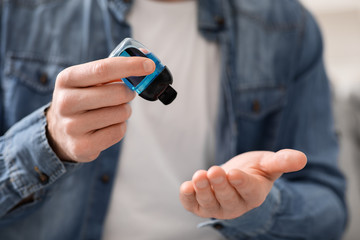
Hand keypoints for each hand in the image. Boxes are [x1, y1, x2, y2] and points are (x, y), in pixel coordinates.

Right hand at [46, 57, 154, 161]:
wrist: (60, 132)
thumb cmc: (83, 99)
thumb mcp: (88, 81)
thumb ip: (114, 69)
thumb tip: (146, 58)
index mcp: (67, 79)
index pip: (104, 69)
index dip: (130, 66)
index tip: (150, 65)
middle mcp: (65, 102)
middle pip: (117, 93)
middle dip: (129, 93)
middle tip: (127, 94)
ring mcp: (72, 126)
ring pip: (121, 114)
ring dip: (124, 111)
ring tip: (112, 111)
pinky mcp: (81, 146)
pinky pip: (118, 132)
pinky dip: (120, 127)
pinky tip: (107, 126)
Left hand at [179, 149, 306, 218]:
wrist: (235, 175)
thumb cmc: (254, 170)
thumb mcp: (268, 163)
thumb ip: (282, 161)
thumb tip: (301, 158)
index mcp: (254, 194)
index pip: (248, 191)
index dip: (241, 183)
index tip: (233, 173)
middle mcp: (236, 205)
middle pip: (227, 198)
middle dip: (220, 185)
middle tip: (214, 171)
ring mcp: (217, 207)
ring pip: (209, 204)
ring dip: (203, 190)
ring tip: (199, 176)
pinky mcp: (201, 205)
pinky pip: (193, 205)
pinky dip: (188, 198)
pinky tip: (186, 187)